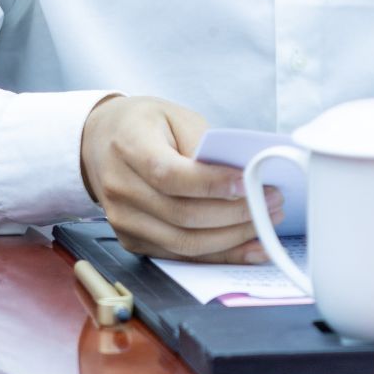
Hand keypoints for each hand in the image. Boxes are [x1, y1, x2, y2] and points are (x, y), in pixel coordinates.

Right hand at [79, 95, 280, 262]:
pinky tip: (249, 247)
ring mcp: (123, 220)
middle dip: (235, 213)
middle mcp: (120, 188)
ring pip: (184, 244)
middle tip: (272, 200)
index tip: (246, 181)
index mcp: (129, 147)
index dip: (210, 184)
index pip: (169, 174)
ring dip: (234, 238)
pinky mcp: (133, 241)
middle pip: (182, 214)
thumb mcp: (175, 116)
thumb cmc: (144, 125)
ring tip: (267, 221)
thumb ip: (205, 144)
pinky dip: (219, 256)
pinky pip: (181, 257)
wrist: (101, 141)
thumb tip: (244, 175)